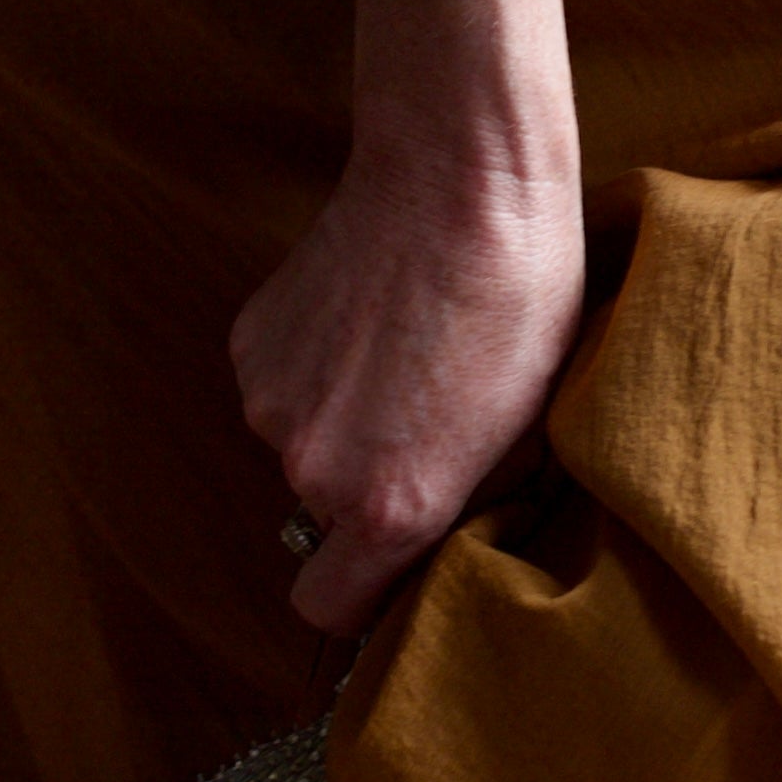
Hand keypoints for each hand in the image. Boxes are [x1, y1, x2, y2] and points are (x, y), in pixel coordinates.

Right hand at [231, 140, 585, 637]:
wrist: (459, 171)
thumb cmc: (520, 300)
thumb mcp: (530, 433)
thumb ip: (473, 509)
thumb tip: (446, 541)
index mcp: (387, 508)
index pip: (328, 609)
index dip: (357, 598)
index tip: (387, 567)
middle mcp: (313, 470)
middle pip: (322, 522)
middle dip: (364, 492)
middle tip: (423, 426)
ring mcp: (271, 404)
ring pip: (299, 451)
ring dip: (340, 426)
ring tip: (401, 361)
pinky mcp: (250, 343)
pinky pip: (281, 389)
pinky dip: (315, 372)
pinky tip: (368, 323)